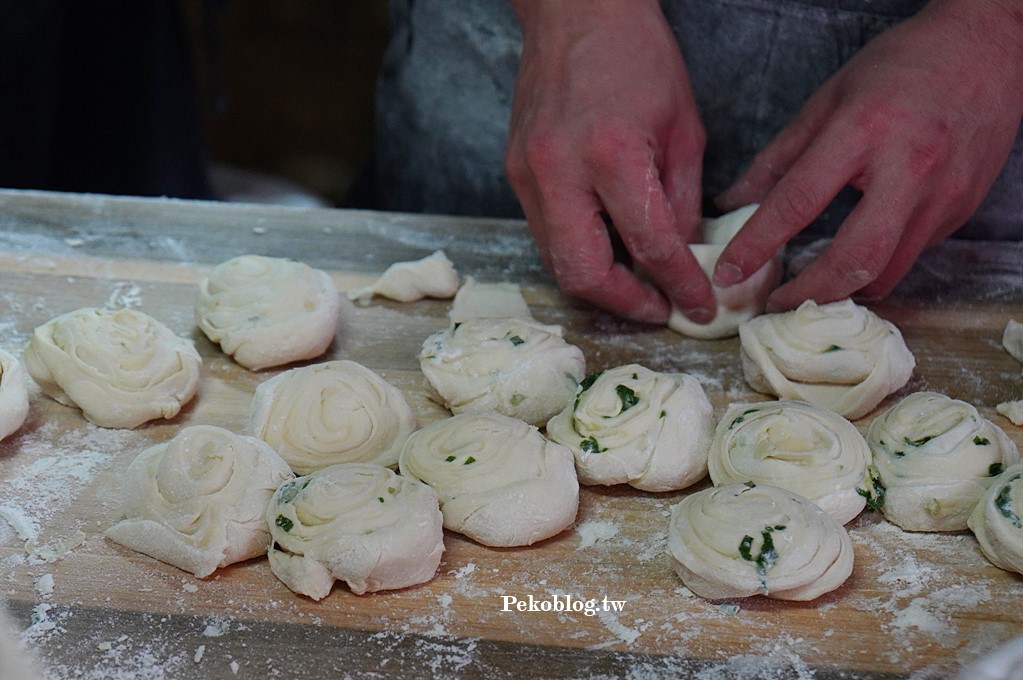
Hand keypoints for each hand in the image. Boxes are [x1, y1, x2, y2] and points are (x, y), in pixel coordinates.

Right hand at [506, 0, 713, 323]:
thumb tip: (683, 259)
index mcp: (611, 153)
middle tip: (659, 310)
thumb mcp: (684, 129)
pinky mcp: (514, 174)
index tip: (699, 306)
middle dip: (625, 304)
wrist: (575, 13)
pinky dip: (579, 252)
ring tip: (637, 286)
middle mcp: (559, 170)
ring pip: (556, 261)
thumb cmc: (637, 58)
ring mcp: (527, 175)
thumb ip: (681, 202)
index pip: (650, 245)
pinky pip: (546, 233)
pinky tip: (608, 249)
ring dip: (599, 284)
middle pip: (583, 273)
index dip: (680, 286)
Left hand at [714, 0, 1022, 310]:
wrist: (989, 49)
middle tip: (777, 301)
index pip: (797, 201)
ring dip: (844, 287)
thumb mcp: (828, 99)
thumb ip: (778, 157)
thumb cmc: (901, 66)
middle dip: (808, 292)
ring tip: (812, 286)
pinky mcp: (962, 211)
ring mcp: (944, 195)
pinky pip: (911, 256)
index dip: (756, 244)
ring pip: (887, 270)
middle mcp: (909, 167)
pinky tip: (855, 255)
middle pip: (854, 258)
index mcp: (864, 130)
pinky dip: (877, 265)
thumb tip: (733, 202)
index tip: (728, 273)